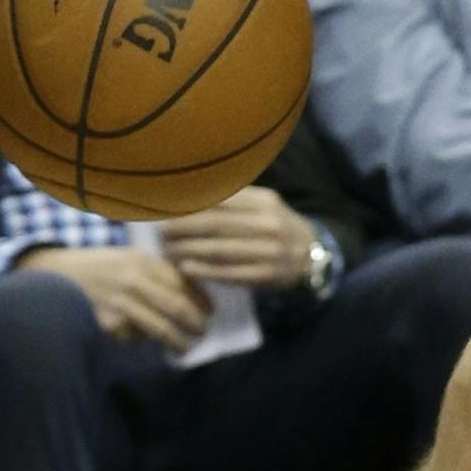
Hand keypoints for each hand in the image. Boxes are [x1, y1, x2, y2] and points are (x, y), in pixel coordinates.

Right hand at [16, 245, 210, 348]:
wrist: (55, 274)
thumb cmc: (99, 267)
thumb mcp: (129, 259)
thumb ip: (158, 272)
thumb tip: (193, 294)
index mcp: (144, 261)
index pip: (184, 283)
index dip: (202, 301)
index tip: (211, 312)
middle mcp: (134, 281)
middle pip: (177, 307)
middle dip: (195, 324)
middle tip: (203, 333)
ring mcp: (120, 303)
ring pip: (159, 328)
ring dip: (177, 341)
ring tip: (185, 348)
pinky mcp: (106, 323)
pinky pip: (133, 338)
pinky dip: (141, 341)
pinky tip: (143, 340)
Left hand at [157, 187, 314, 289]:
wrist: (312, 256)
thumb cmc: (275, 227)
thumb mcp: (264, 206)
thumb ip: (235, 201)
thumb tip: (188, 194)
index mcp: (265, 202)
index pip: (220, 201)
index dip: (190, 205)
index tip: (165, 209)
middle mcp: (269, 224)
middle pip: (216, 225)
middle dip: (182, 229)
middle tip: (159, 232)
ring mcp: (270, 251)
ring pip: (219, 250)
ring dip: (188, 251)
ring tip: (167, 250)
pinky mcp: (267, 275)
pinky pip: (229, 273)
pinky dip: (204, 271)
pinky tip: (185, 268)